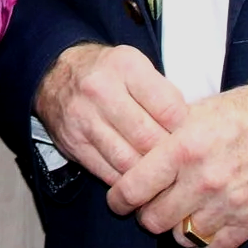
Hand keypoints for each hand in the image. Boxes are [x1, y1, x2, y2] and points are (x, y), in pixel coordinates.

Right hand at [33, 42, 187, 185]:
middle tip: (181, 163)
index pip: (169, 109)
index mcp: (125, 66)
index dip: (186, 129)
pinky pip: (108, 173)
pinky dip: (128, 181)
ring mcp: (83, 119)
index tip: (190, 136)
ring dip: (150, 174)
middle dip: (169, 156)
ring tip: (162, 175)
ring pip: (128, 161)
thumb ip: (164, 94)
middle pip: (148, 138)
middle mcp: (100, 90)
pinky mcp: (73, 144)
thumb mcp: (138, 66)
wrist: (56, 74)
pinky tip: (139, 178)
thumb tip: (191, 133)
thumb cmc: (108, 73)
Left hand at [107, 81, 247, 247]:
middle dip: (147, 215)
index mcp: (183, 148)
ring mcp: (228, 204)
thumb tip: (131, 150)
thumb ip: (164, 135)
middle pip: (153, 219)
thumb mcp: (197, 111)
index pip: (133, 188)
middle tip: (150, 207)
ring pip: (181, 237)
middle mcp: (203, 180)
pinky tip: (201, 227)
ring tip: (178, 214)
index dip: (118, 199)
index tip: (117, 200)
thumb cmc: (244, 114)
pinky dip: (202, 244)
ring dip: (176, 228)